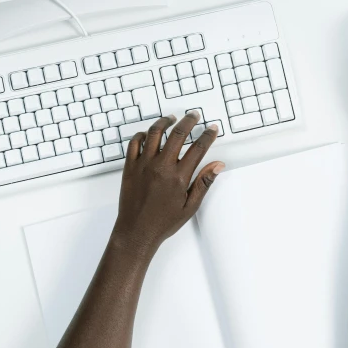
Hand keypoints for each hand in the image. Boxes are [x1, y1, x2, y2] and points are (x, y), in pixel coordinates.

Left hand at [112, 112, 224, 257]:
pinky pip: (134, 142)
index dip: (208, 135)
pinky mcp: (130, 167)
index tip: (212, 129)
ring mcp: (143, 164)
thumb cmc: (162, 222)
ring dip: (165, 122)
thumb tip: (217, 165)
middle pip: (178, 134)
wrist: (136, 231)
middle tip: (194, 116)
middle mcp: (161, 167)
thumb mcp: (190, 206)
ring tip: (172, 118)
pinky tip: (149, 133)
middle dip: (189, 121)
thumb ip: (203, 182)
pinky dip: (142, 134)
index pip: (198, 148)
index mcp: (178, 177)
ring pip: (155, 133)